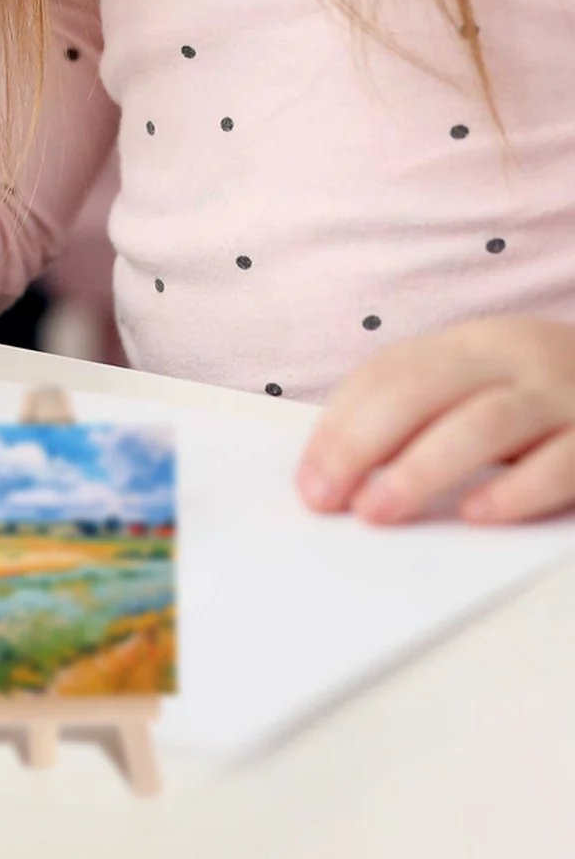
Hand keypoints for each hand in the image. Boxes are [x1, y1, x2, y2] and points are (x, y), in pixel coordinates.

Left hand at [297, 316, 574, 524]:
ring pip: (484, 423)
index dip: (339, 430)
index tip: (310, 485)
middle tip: (330, 501)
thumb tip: (332, 476)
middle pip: (421, 390)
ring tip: (380, 511)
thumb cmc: (539, 400)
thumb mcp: (476, 389)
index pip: (386, 376)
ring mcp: (564, 394)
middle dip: (364, 446)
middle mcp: (514, 357)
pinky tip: (477, 513)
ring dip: (423, 469)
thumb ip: (414, 418)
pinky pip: (562, 462)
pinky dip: (515, 488)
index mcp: (468, 345)